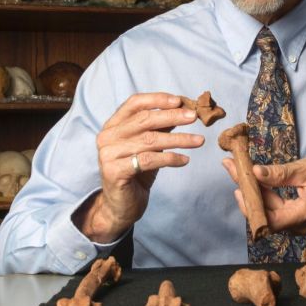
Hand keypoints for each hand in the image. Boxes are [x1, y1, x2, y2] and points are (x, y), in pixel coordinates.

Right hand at [77, 93, 203, 242]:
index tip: (179, 100)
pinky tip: (184, 160)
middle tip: (194, 117)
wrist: (120, 206)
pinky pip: (149, 160)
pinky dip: (170, 158)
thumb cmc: (136, 173)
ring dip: (179, 139)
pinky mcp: (115, 171)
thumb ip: (159, 128)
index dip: (157, 99)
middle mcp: (107, 137)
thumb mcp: (148, 146)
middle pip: (144, 119)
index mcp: (113, 125)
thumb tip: (182, 110)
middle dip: (172, 116)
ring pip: (150, 140)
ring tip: (199, 141)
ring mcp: (109, 154)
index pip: (134, 103)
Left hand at [221, 157, 305, 235]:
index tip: (238, 184)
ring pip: (266, 211)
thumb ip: (281, 174)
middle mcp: (296, 226)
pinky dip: (262, 194)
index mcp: (302, 215)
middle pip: (263, 214)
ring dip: (252, 191)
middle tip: (231, 166)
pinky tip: (253, 179)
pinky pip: (273, 210)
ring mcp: (294, 225)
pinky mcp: (292, 220)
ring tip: (237, 168)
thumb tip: (255, 173)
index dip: (250, 205)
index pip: (268, 219)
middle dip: (245, 190)